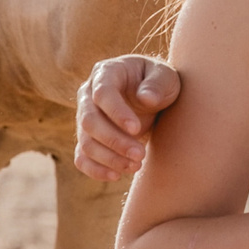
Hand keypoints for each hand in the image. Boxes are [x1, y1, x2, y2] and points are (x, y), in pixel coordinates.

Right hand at [73, 55, 180, 180]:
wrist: (153, 96)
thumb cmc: (159, 82)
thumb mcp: (166, 77)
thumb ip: (157, 84)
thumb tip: (146, 99)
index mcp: (106, 73)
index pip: (102, 94)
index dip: (116, 113)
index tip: (137, 129)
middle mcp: (88, 94)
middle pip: (89, 121)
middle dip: (114, 141)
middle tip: (140, 154)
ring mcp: (84, 117)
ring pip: (86, 142)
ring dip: (109, 158)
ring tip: (136, 165)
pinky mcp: (88, 138)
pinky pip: (82, 157)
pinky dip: (95, 170)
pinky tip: (116, 175)